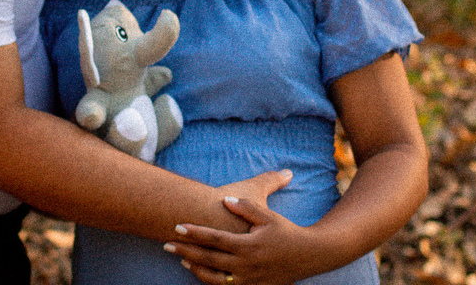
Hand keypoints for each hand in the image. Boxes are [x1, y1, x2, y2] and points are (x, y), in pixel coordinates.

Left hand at [164, 189, 320, 284]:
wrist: (308, 256)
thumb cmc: (286, 232)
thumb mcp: (268, 216)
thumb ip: (246, 207)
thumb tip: (226, 199)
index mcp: (248, 245)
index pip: (214, 238)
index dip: (195, 232)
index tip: (177, 226)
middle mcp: (246, 265)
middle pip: (209, 258)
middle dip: (186, 250)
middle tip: (167, 243)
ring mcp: (248, 279)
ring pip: (214, 278)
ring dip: (196, 267)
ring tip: (181, 258)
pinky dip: (210, 280)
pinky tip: (201, 271)